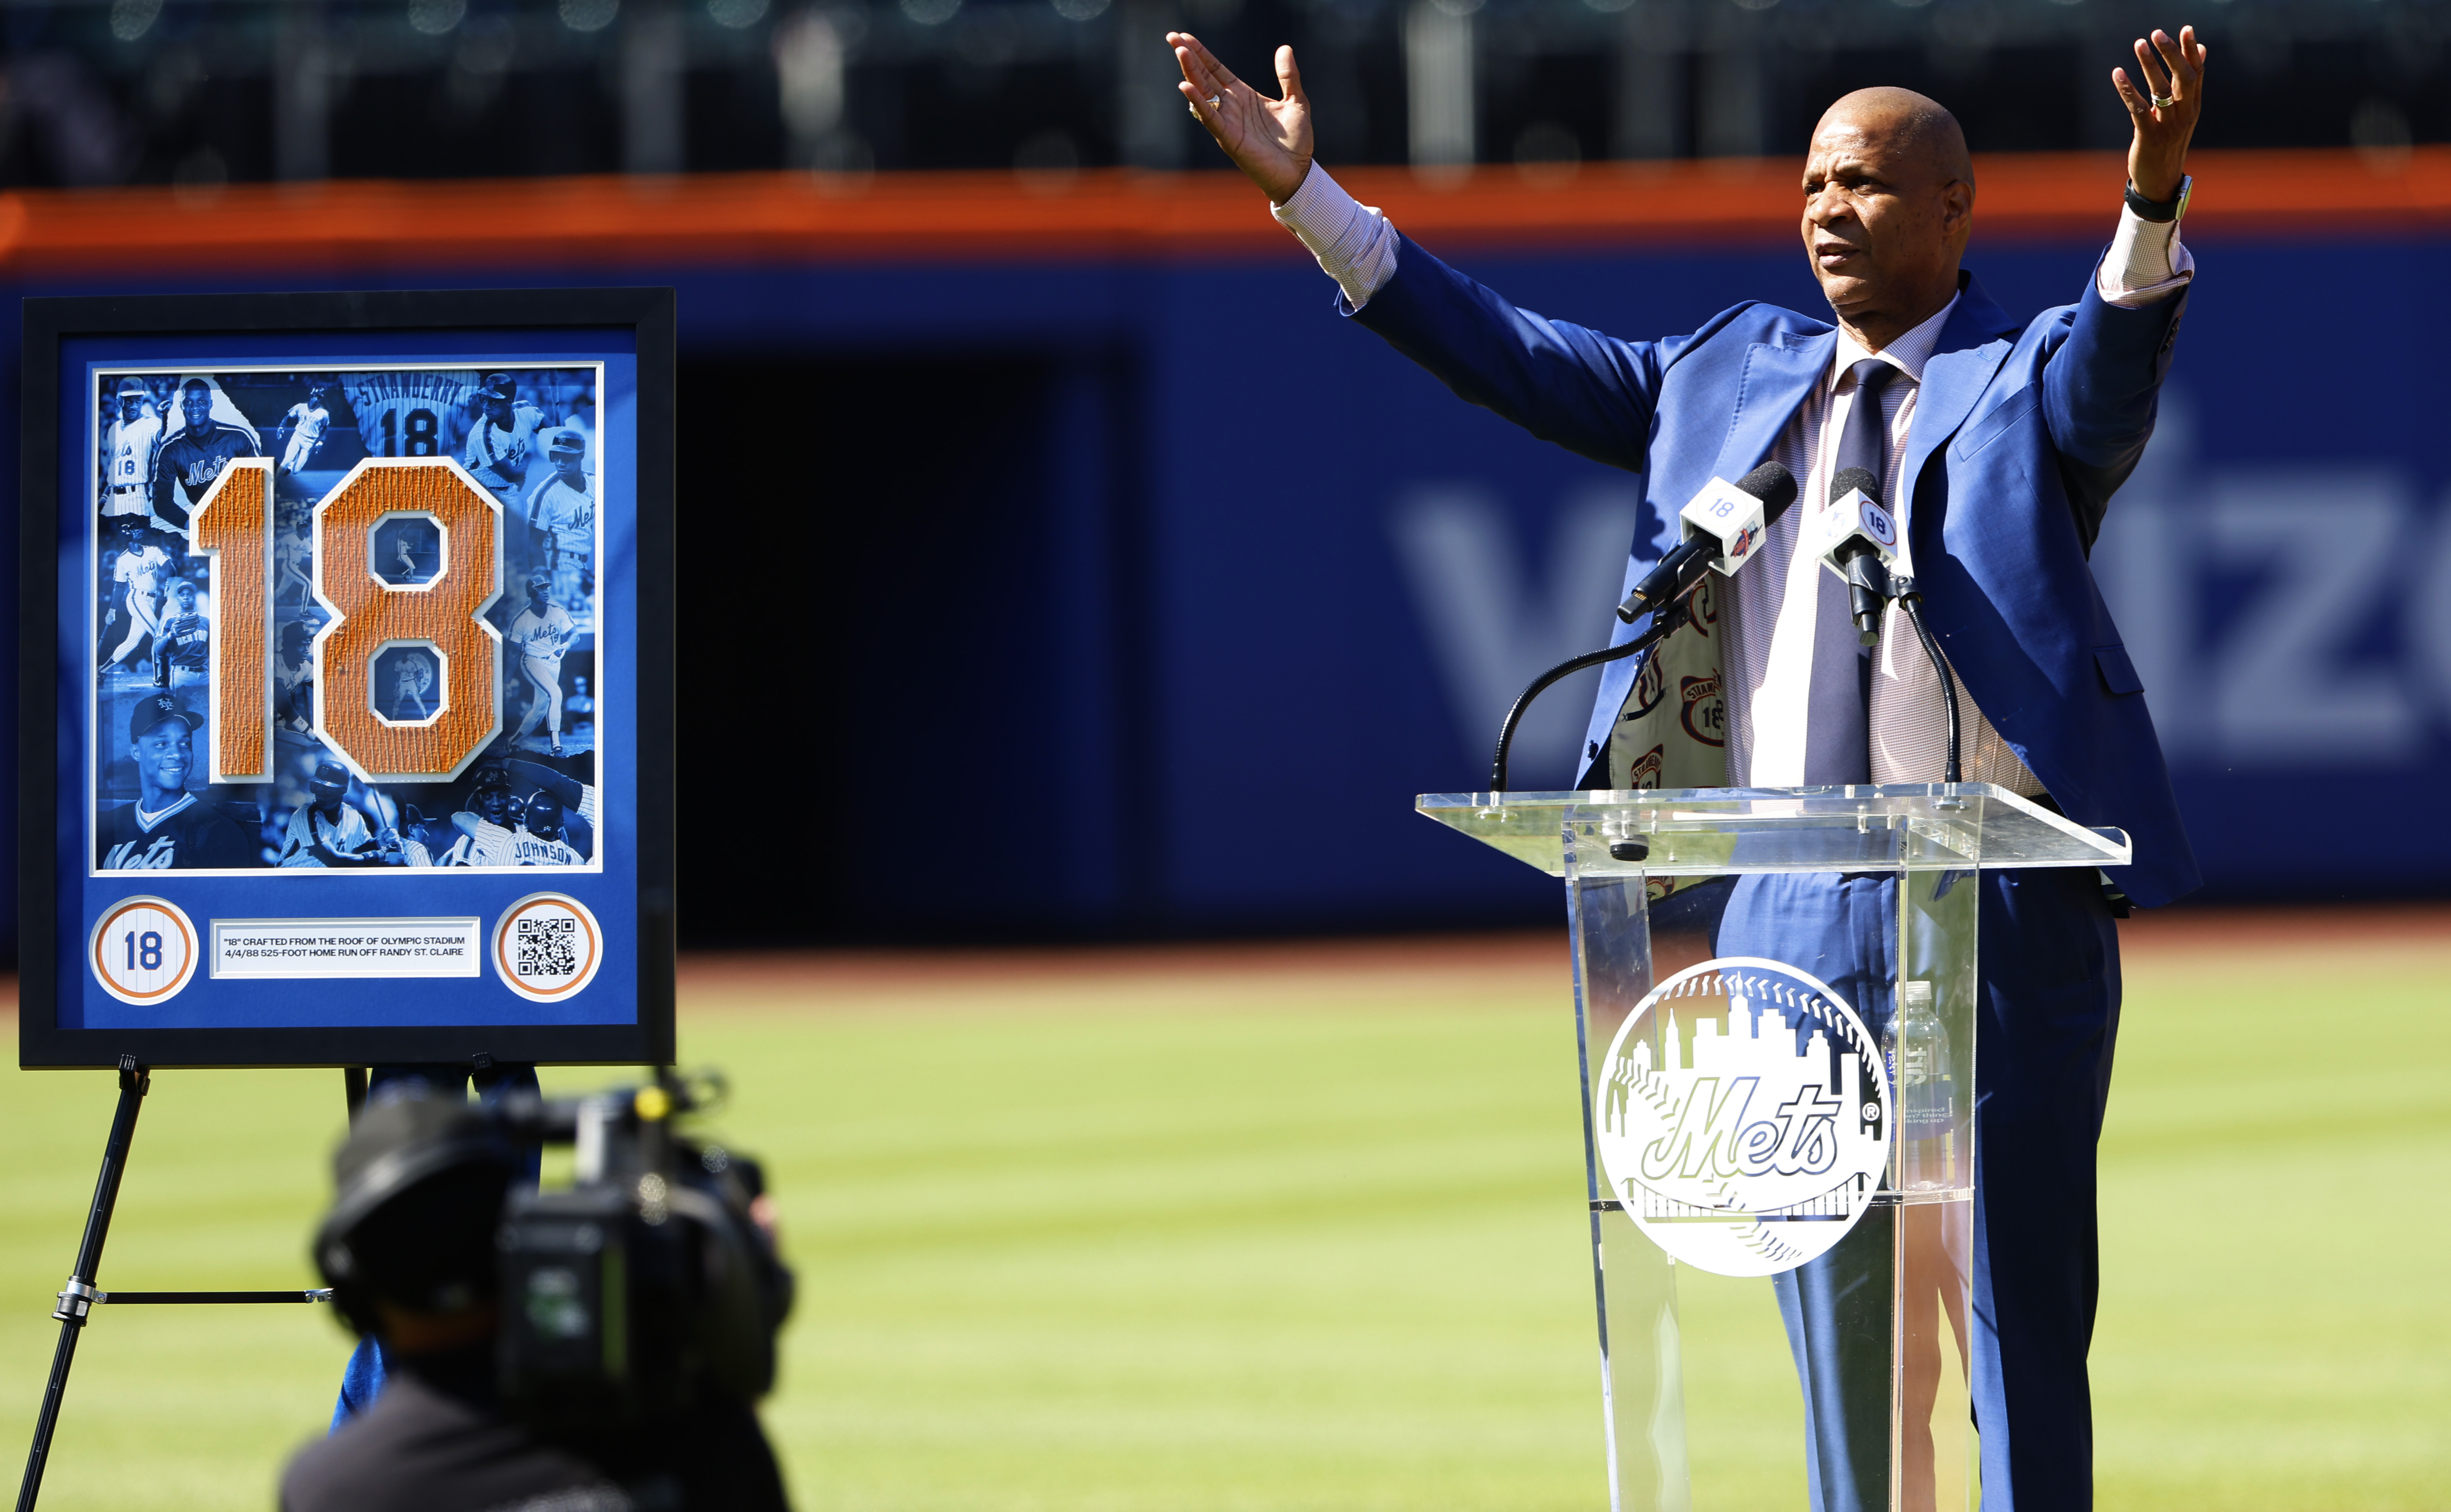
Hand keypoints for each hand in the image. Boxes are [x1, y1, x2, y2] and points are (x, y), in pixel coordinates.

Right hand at [1169, 32, 1312, 204]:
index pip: (1217, 69)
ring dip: (1191, 72)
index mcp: (1243, 95)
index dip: (1202, 53)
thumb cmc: (1296, 141)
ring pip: (1203, 93)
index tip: (1185, 37)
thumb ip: (1288, 76)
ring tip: (1180, 52)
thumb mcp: (1296, 101)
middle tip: (1172, 37)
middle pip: (1204, 76)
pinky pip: (1210, 118)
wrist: (1298, 172)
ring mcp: (1227, 122)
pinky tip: (1186, 87)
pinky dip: (1198, 102)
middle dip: (1188, 56)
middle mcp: (1231, 106)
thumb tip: (1284, 48)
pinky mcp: (1229, 138)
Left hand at [2113, 25, 2206, 203]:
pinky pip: (2138, 108)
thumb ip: (2190, 84)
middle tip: (2158, 33)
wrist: (2161, 181)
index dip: (2191, 50)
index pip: (2197, 73)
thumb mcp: (2184, 113)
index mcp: (2193, 106)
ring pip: (2161, 89)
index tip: (2186, 28)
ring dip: (2150, 65)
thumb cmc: (2169, 143)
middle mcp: (2185, 114)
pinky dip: (2128, 89)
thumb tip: (2202, 50)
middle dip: (2172, 53)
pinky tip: (2118, 73)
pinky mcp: (2150, 136)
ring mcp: (2168, 126)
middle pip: (2183, 77)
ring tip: (2140, 44)